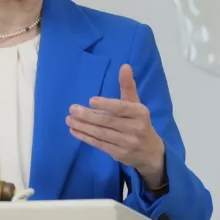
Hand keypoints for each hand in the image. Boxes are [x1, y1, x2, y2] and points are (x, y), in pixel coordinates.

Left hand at [67, 64, 166, 188]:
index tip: (90, 100)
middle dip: (88, 116)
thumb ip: (128, 86)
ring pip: (101, 133)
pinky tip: (74, 130)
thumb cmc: (140, 122)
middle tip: (72, 109)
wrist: (151, 152)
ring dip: (83, 127)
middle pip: (108, 121)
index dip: (106, 104)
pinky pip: (100, 144)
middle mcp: (135, 128)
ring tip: (69, 119)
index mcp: (140, 113)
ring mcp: (127, 143)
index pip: (121, 108)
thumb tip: (124, 66)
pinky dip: (85, 137)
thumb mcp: (136, 104)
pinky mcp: (120, 154)